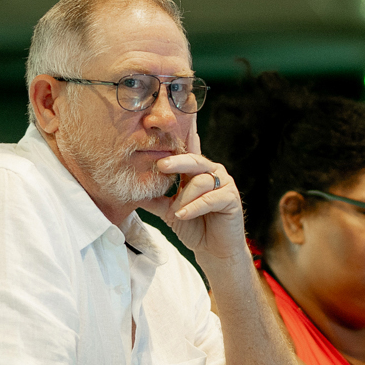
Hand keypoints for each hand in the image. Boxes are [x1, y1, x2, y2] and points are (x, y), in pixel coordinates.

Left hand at [139, 118, 245, 260]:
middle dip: (176, 161)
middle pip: (193, 159)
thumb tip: (133, 190)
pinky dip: (194, 207)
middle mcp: (211, 172)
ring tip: (177, 212)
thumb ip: (155, 199)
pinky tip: (183, 215)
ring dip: (185, 198)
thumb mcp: (169, 211)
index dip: (185, 131)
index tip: (177, 113)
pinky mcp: (232, 198)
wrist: (214, 251)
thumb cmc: (194, 227)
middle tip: (161, 164)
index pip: (189, 148)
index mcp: (196, 171)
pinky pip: (211, 197)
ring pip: (200, 180)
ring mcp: (224, 183)